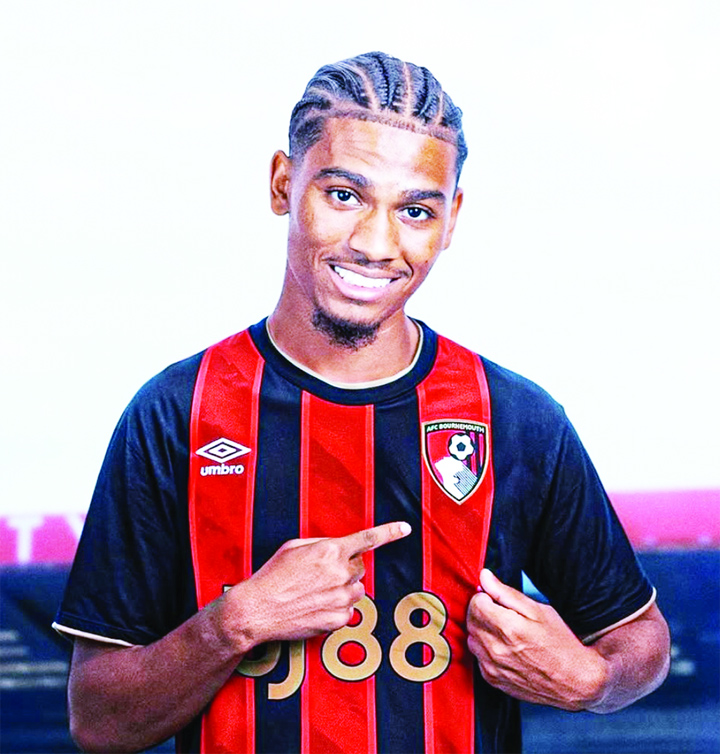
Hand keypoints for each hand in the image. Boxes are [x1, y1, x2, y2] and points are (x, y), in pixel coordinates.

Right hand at [224, 522, 411, 649]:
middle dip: (345, 568)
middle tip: (320, 576)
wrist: (257, 610)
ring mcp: (341, 597)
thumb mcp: (294, 546)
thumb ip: (322, 544)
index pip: (367, 539)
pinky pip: (349, 610)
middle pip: (359, 567)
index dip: (390, 532)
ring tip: (317, 593)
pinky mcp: (338, 619)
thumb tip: (339, 548)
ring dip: (344, 588)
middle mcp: (340, 572)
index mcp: (330, 550)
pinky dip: (338, 608)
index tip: (406, 528)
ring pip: (357, 589)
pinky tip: (316, 607)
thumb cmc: (272, 575)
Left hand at [466, 569, 607, 709]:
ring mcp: (492, 666)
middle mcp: (495, 649)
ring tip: (503, 631)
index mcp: (507, 627)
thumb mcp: (538, 610)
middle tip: (500, 613)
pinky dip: (485, 649)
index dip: (485, 596)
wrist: (574, 681)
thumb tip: (485, 576)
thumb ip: (505, 592)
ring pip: (471, 638)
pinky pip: (477, 657)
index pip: (475, 602)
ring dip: (481, 630)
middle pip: (471, 620)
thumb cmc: (560, 643)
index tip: (495, 599)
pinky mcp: (493, 679)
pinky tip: (504, 648)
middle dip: (481, 611)